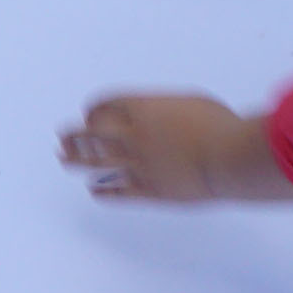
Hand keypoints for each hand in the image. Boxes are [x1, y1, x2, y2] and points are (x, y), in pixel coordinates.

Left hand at [59, 90, 292, 201]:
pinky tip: (94, 189)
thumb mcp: (192, 102)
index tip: (87, 115)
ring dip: (77, 159)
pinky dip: (104, 190)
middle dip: (75, 135)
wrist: (229, 158)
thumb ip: (169, 109)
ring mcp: (139, 165)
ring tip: (64, 158)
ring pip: (98, 161)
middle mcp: (134, 136)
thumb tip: (162, 115)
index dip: (93, 110)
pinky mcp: (150, 191)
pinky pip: (119, 191)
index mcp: (144, 109)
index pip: (106, 105)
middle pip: (93, 134)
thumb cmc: (220, 126)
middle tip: (63, 136)